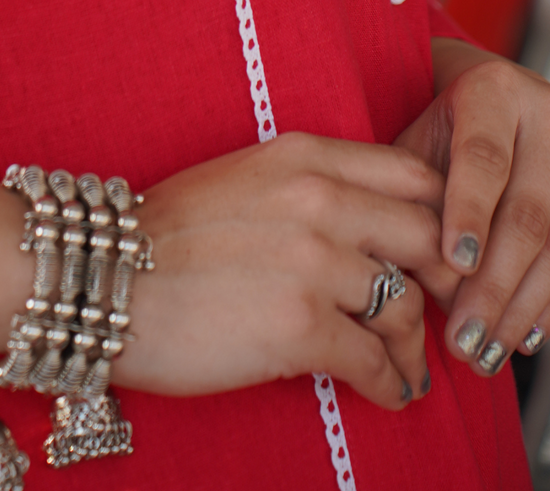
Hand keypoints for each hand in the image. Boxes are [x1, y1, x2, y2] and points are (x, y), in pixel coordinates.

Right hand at [117, 132, 445, 413]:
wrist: (103, 278)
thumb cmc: (167, 235)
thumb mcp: (244, 179)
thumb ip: (310, 187)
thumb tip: (367, 225)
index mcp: (304, 156)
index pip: (412, 176)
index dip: (442, 218)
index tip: (441, 254)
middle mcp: (317, 199)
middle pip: (427, 238)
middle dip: (445, 284)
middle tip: (446, 314)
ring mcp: (312, 262)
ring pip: (406, 305)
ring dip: (415, 347)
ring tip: (408, 367)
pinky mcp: (300, 326)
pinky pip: (375, 360)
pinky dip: (390, 383)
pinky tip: (386, 392)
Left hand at [395, 41, 549, 376]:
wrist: (499, 103)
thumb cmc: (449, 133)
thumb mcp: (420, 148)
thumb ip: (420, 201)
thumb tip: (429, 283)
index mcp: (494, 88)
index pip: (483, 159)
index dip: (469, 214)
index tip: (453, 266)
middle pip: (526, 216)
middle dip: (494, 290)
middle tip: (466, 342)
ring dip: (527, 308)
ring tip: (493, 350)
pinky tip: (533, 331)